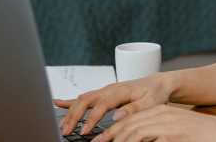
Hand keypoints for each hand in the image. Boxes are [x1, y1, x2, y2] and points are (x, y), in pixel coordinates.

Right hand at [54, 73, 175, 135]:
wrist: (158, 83)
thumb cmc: (155, 93)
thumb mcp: (150, 102)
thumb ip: (133, 109)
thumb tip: (116, 116)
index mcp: (119, 91)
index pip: (101, 105)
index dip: (91, 118)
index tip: (84, 131)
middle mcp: (109, 89)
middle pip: (85, 100)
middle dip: (74, 116)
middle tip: (66, 131)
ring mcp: (104, 90)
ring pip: (82, 99)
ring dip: (70, 112)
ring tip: (62, 126)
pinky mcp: (103, 94)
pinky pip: (84, 97)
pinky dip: (69, 100)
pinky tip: (57, 103)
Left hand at [89, 104, 215, 141]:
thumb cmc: (199, 133)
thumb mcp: (174, 127)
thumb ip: (155, 132)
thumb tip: (137, 138)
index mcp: (160, 112)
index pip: (130, 119)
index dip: (112, 131)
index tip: (99, 140)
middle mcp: (162, 116)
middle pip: (129, 126)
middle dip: (111, 137)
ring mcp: (168, 125)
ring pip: (136, 134)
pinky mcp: (175, 135)